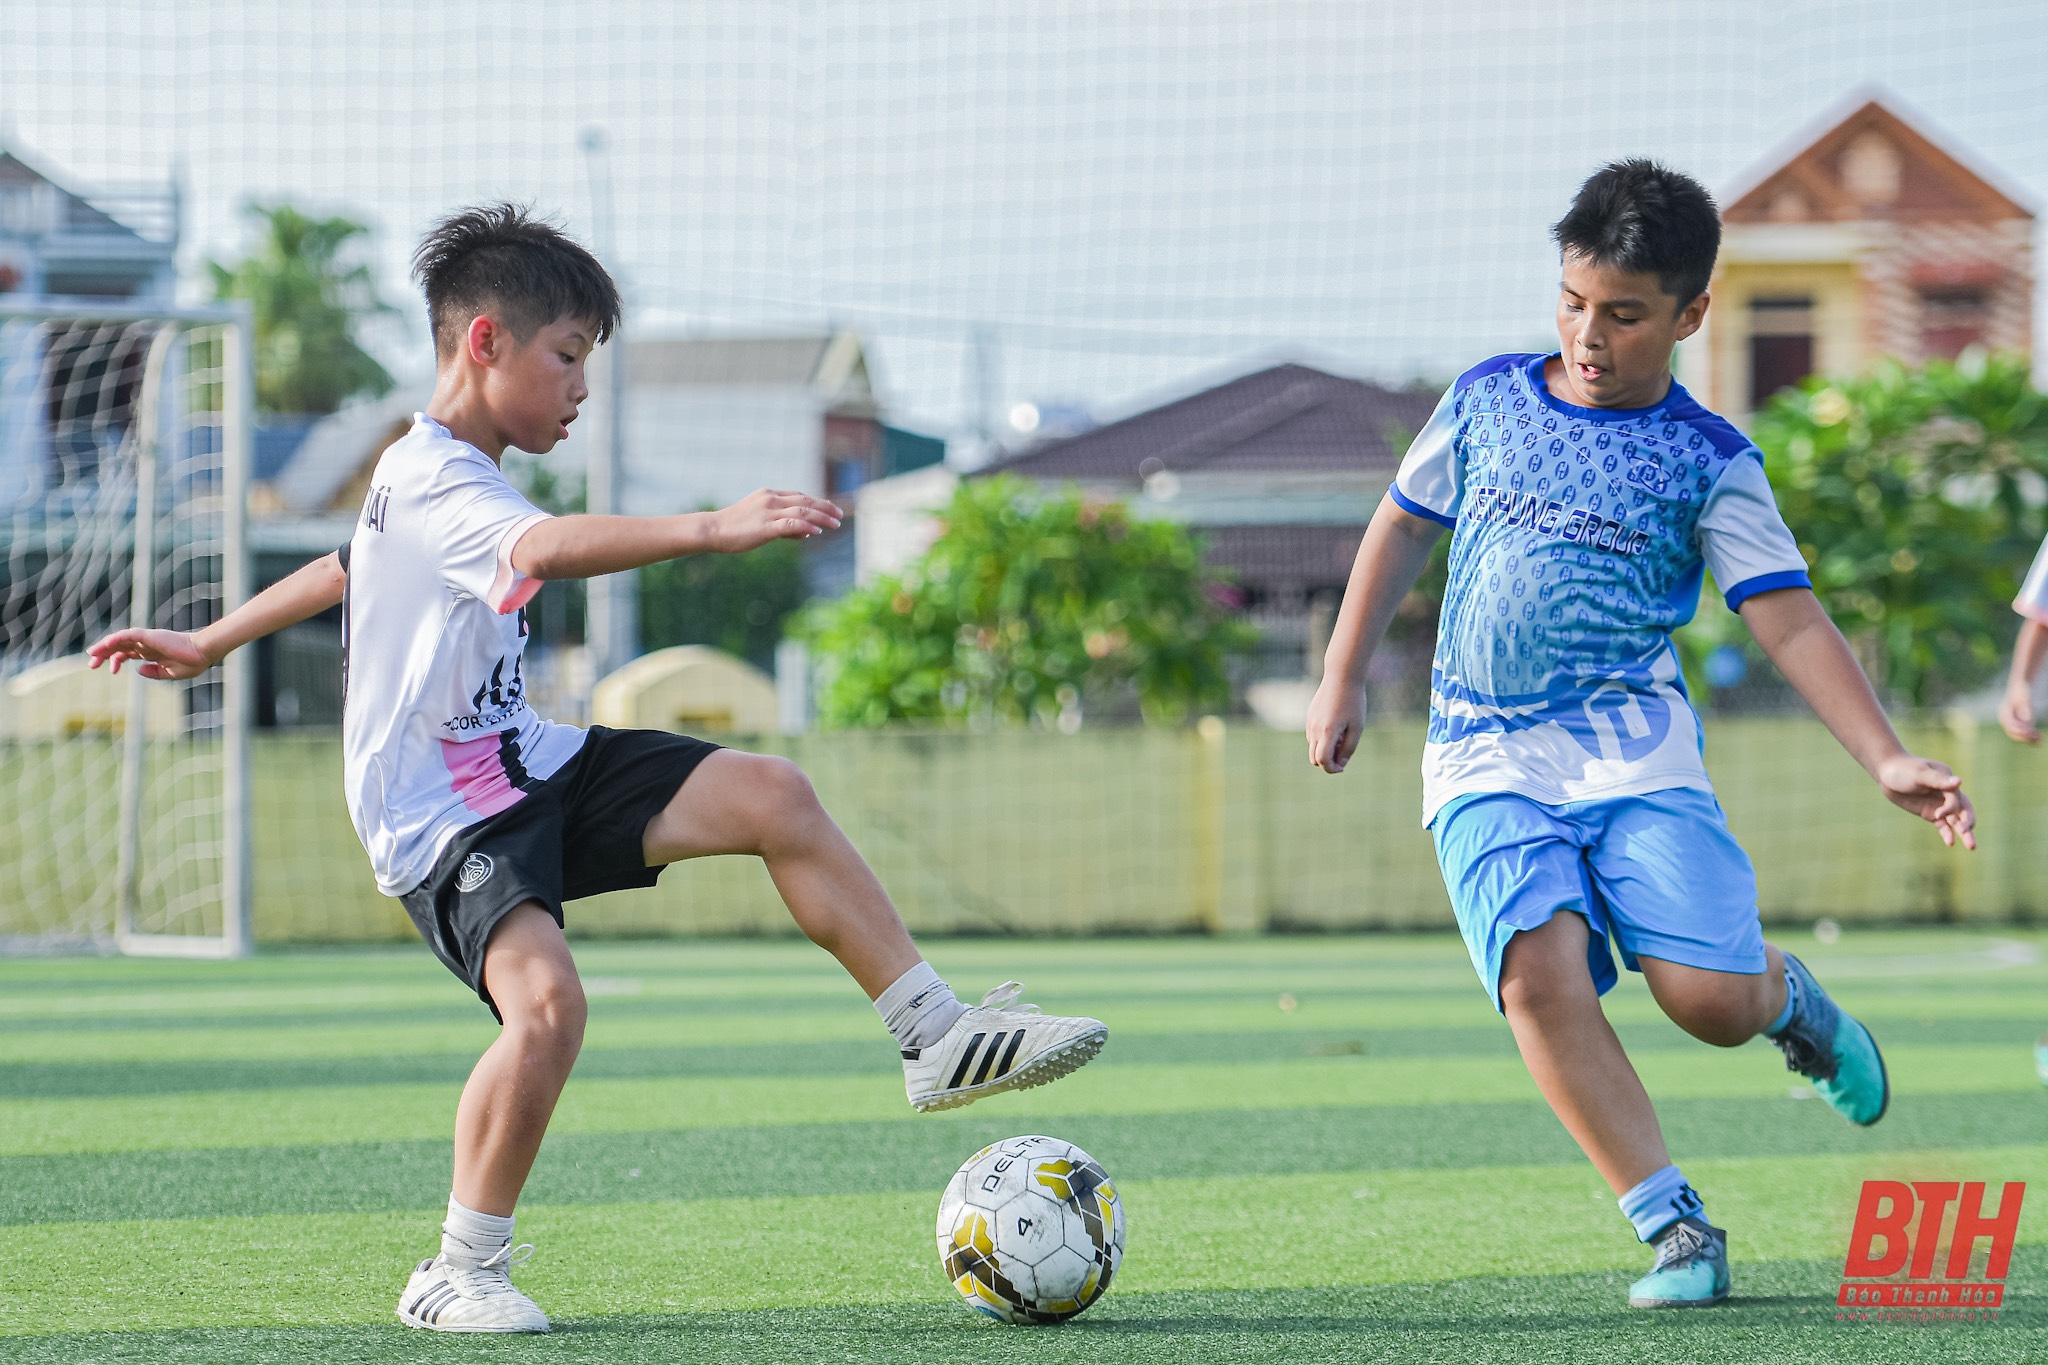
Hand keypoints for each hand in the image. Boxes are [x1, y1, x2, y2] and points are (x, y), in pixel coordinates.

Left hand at [86, 628, 213, 679]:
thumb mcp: (170, 673)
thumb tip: (138, 671)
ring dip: (104, 646)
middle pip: (119, 646)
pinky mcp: (149, 635)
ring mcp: (147, 639)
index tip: (111, 671)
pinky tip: (105, 644)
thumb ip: (154, 672)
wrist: (203, 653)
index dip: (115, 660)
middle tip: (91, 664)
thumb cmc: (192, 663)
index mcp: (151, 652)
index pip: (126, 653)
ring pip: (120, 639)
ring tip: (92, 654)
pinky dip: (116, 638)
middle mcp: (146, 644)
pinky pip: (128, 634)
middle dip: (104, 654)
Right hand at [708, 489, 842, 552]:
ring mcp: (768, 511)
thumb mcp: (762, 522)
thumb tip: (807, 531)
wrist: (713, 530)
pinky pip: (791, 523)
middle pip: (805, 501)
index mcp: (770, 495)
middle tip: (840, 515)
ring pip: (803, 511)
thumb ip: (784, 525)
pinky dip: (807, 525)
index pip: (800, 496)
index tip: (831, 508)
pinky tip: (818, 531)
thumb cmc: (735, 528)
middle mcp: (771, 499)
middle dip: (825, 508)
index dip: (818, 502)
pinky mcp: (765, 526)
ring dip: (822, 517)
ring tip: (835, 524)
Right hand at [1306, 676, 1365, 773]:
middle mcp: (1314, 729)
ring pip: (1313, 747)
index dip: (1332, 769)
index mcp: (1328, 732)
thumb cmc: (1353, 702)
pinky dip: (1322, 739)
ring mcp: (1310, 722)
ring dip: (1325, 749)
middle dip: (1327, 762)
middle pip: (1314, 758)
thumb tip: (1341, 764)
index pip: (1323, 761)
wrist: (1341, 676)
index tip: (1343, 767)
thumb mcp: (1357, 727)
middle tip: (1343, 752)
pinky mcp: (1309, 716)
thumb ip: (1348, 748)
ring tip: (1342, 736)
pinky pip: (1312, 736)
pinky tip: (1336, 727)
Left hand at [1874, 752, 1976, 849]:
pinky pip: (1943, 825)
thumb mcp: (1919, 774)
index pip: (1956, 798)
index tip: (1938, 815)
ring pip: (1956, 820)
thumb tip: (1959, 782)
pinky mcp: (1931, 813)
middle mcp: (1948, 794)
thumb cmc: (1904, 769)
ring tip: (1972, 847)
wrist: (1887, 773)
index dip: (1950, 808)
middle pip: (1963, 810)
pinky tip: (1951, 843)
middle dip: (1968, 822)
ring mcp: (1940, 805)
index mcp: (1949, 781)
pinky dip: (1947, 833)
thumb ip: (1938, 780)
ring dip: (1964, 833)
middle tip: (1968, 831)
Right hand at [1998, 689, 2039, 744]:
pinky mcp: (2022, 724)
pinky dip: (2033, 737)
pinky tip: (2041, 738)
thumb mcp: (2023, 695)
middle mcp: (2008, 720)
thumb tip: (2027, 719)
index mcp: (2004, 713)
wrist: (2022, 686)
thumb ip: (2024, 706)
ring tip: (2041, 739)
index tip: (2030, 733)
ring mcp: (2015, 722)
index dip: (2018, 730)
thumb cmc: (2022, 688)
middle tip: (2036, 736)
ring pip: (2020, 735)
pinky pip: (2026, 734)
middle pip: (2014, 732)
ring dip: (2030, 739)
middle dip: (2025, 736)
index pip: (2009, 725)